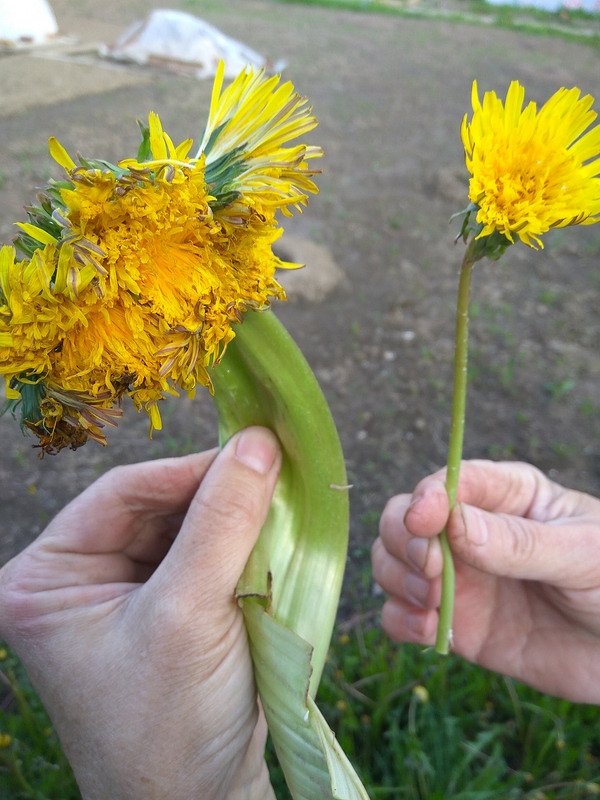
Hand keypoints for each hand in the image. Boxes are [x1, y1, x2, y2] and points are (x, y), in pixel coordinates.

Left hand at [0, 426, 280, 799]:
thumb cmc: (168, 724)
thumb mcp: (187, 615)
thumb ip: (221, 523)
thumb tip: (257, 442)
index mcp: (47, 578)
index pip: (120, 494)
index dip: (187, 469)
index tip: (253, 448)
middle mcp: (78, 579)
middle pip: (154, 506)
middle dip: (213, 495)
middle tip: (273, 474)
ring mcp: (123, 594)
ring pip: (184, 527)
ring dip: (231, 518)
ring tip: (278, 504)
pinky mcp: (164, 609)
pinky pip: (203, 556)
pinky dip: (238, 545)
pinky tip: (271, 538)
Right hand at [372, 460, 599, 702]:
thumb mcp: (583, 555)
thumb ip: (520, 542)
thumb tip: (454, 525)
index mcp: (508, 496)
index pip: (450, 481)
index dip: (428, 496)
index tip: (424, 521)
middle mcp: (471, 532)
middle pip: (403, 517)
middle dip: (402, 540)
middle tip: (427, 569)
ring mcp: (459, 578)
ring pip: (391, 562)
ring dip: (396, 578)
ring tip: (430, 601)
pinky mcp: (453, 623)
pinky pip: (400, 614)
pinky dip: (399, 619)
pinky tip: (426, 629)